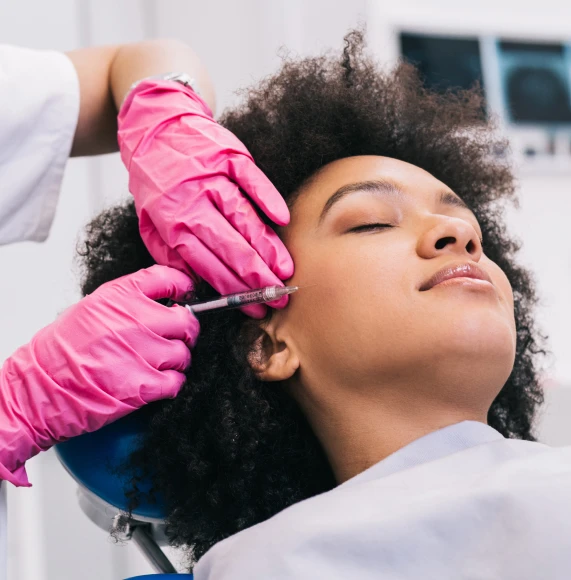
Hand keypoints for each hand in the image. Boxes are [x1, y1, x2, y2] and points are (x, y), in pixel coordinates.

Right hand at [0, 265, 197, 485]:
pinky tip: (156, 382)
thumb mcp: (93, 308)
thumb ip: (129, 301)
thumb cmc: (62, 350)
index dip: (183, 288)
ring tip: (158, 364)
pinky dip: (171, 384)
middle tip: (175, 339)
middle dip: (185, 332)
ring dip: (176, 361)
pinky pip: (177, 381)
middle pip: (186, 321)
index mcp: (120, 296)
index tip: (184, 297)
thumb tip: (165, 302)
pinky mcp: (142, 386)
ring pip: (184, 353)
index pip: (169, 278)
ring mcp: (140, 353)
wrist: (38, 387)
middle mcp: (134, 320)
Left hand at [118, 79, 294, 317]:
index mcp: (172, 222)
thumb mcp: (149, 221)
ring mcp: (212, 177)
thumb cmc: (155, 181)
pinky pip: (251, 179)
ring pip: (243, 218)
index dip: (232, 289)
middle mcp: (192, 201)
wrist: (154, 125)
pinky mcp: (227, 156)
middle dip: (256, 276)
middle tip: (278, 296)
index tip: (253, 307)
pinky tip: (282, 220)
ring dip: (267, 247)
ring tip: (285, 270)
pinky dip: (267, 198)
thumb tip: (196, 285)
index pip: (207, 264)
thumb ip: (170, 253)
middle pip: (229, 246)